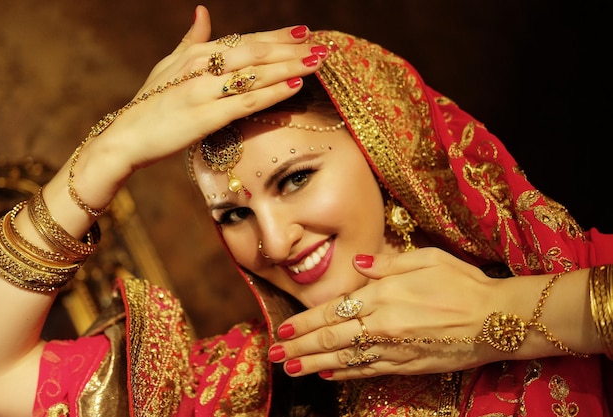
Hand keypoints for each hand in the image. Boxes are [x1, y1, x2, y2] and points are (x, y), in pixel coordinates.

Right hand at [70, 5, 326, 208]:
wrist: (125, 137)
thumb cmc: (149, 103)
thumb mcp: (168, 65)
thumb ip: (190, 40)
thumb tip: (203, 13)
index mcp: (195, 53)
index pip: (244, 40)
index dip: (276, 36)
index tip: (303, 32)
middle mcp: (200, 66)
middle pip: (254, 52)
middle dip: (290, 48)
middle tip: (320, 46)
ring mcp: (202, 90)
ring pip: (254, 73)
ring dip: (288, 66)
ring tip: (316, 62)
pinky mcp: (205, 117)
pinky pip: (245, 101)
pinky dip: (271, 92)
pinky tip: (294, 86)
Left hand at [269, 248, 519, 378]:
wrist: (497, 319)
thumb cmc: (463, 283)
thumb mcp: (427, 259)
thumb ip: (388, 264)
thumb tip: (358, 266)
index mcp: (384, 296)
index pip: (333, 310)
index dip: (306, 321)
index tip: (285, 327)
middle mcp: (383, 325)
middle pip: (331, 337)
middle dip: (300, 346)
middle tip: (275, 353)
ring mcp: (394, 349)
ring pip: (344, 358)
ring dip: (313, 363)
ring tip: (290, 368)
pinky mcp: (407, 366)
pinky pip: (368, 371)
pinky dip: (344, 373)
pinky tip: (327, 374)